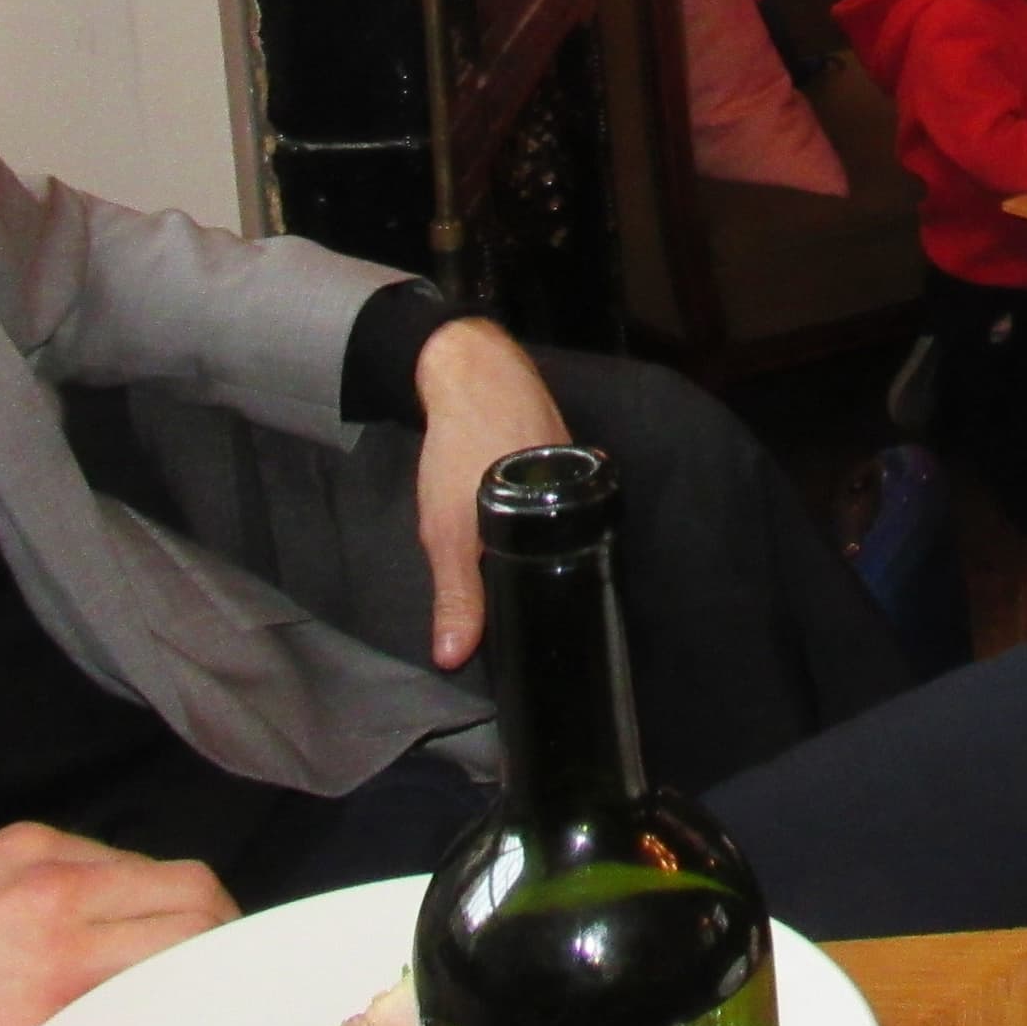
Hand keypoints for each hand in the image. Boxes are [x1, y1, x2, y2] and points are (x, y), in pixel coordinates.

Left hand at [0, 823, 234, 1025]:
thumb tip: (153, 1024)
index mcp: (64, 974)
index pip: (194, 938)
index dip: (230, 960)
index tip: (235, 981)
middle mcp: (57, 905)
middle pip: (190, 887)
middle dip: (217, 925)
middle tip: (213, 961)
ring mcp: (30, 863)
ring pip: (145, 863)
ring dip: (163, 903)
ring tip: (148, 945)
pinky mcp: (4, 844)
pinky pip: (91, 850)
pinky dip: (107, 880)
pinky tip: (86, 918)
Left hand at [412, 318, 569, 668]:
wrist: (466, 369)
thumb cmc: (464, 445)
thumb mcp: (448, 531)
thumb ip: (456, 595)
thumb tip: (453, 657)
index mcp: (564, 515)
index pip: (571, 576)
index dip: (554, 601)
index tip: (538, 622)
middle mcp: (578, 491)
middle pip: (567, 549)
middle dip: (543, 572)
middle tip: (519, 591)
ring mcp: (571, 465)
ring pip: (559, 519)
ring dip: (537, 537)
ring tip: (514, 556)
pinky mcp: (558, 447)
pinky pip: (553, 491)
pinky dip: (535, 507)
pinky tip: (515, 514)